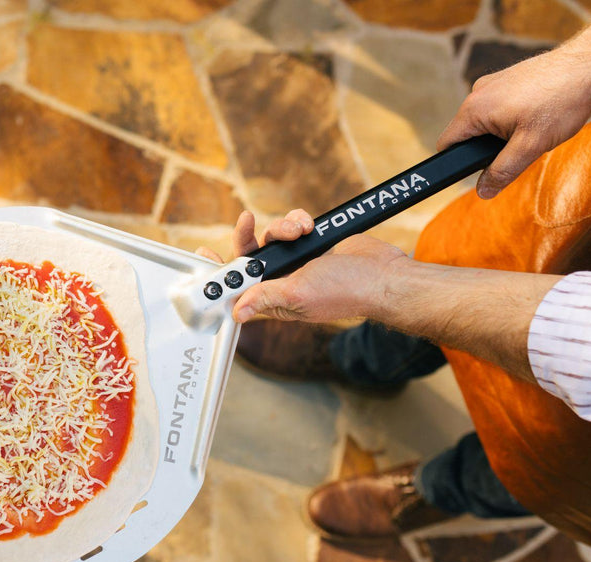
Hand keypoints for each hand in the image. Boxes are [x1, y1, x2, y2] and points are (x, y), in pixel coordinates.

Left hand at [196, 210, 408, 323]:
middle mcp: (281, 281)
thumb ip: (265, 298)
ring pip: (271, 236)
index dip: (221, 272)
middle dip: (248, 238)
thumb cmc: (346, 291)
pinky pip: (291, 224)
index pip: (238, 287)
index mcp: (274, 300)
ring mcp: (296, 261)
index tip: (206, 253)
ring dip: (281, 228)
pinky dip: (297, 220)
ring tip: (297, 231)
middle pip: (250, 255)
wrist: (384, 274)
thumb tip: (236, 312)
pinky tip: (308, 226)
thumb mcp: (297, 295)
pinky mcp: (309, 243)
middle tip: (246, 221)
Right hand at [438, 28, 590, 198]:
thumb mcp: (530, 146)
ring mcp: (491, 83)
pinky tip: (535, 113)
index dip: (459, 162)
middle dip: (488, 146)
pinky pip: (497, 105)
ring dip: (502, 131)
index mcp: (473, 110)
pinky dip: (511, 115)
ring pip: (484, 119)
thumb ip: (502, 171)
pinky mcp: (505, 78)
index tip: (482, 168)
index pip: (447, 145)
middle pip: (467, 133)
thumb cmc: (561, 101)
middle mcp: (477, 93)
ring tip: (533, 127)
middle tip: (521, 146)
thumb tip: (483, 191)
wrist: (587, 67)